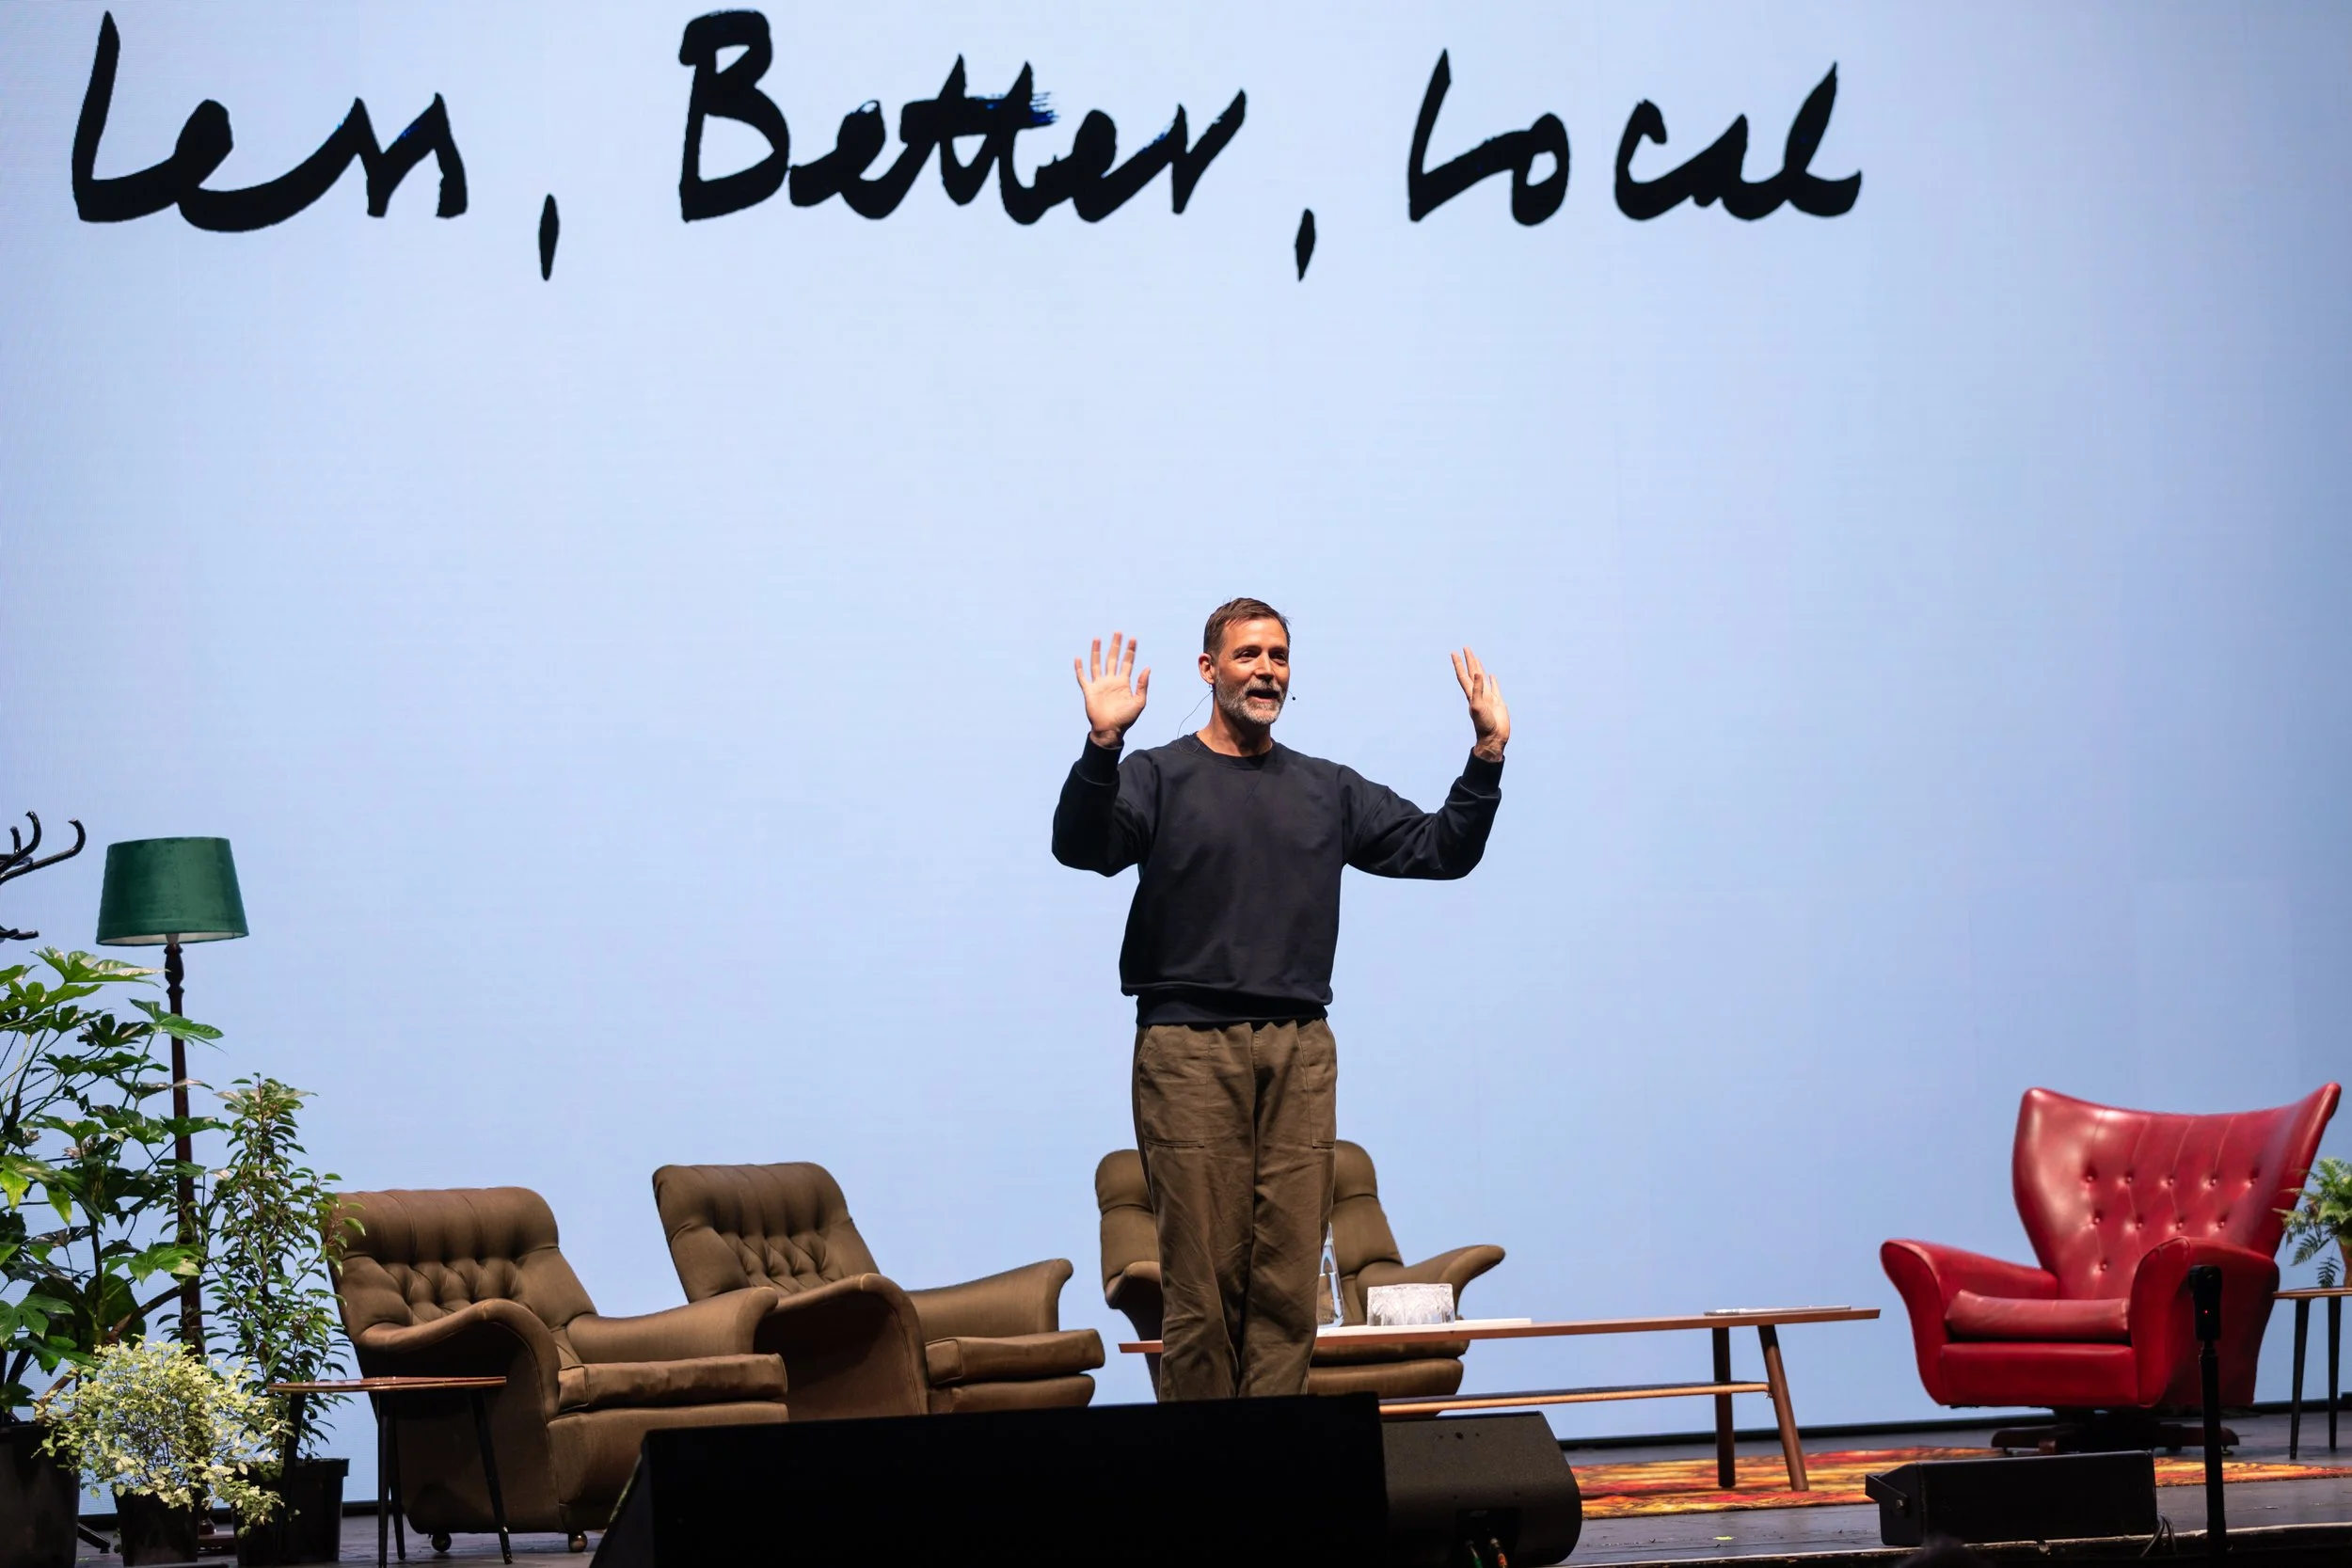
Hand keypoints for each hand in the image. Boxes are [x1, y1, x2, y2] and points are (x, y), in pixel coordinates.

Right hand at [1075, 632, 1150, 747]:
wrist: (1110, 730)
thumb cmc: (1126, 719)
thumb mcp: (1139, 702)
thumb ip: (1142, 685)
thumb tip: (1147, 668)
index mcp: (1123, 683)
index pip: (1127, 662)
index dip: (1130, 651)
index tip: (1133, 639)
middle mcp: (1111, 681)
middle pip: (1112, 659)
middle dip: (1115, 646)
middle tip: (1118, 632)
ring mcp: (1099, 685)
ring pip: (1097, 664)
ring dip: (1097, 652)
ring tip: (1097, 638)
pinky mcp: (1089, 691)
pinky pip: (1082, 678)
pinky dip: (1079, 668)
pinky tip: (1078, 658)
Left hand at [1452, 648, 1508, 760]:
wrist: (1494, 738)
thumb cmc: (1484, 725)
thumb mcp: (1478, 706)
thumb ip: (1478, 690)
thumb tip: (1478, 673)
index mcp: (1471, 694)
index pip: (1464, 675)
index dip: (1459, 664)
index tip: (1454, 652)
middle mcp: (1478, 694)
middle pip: (1472, 673)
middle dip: (1469, 660)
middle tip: (1466, 648)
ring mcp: (1488, 698)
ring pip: (1482, 679)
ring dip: (1479, 668)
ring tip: (1476, 658)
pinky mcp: (1498, 702)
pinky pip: (1494, 688)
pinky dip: (1492, 681)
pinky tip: (1490, 676)